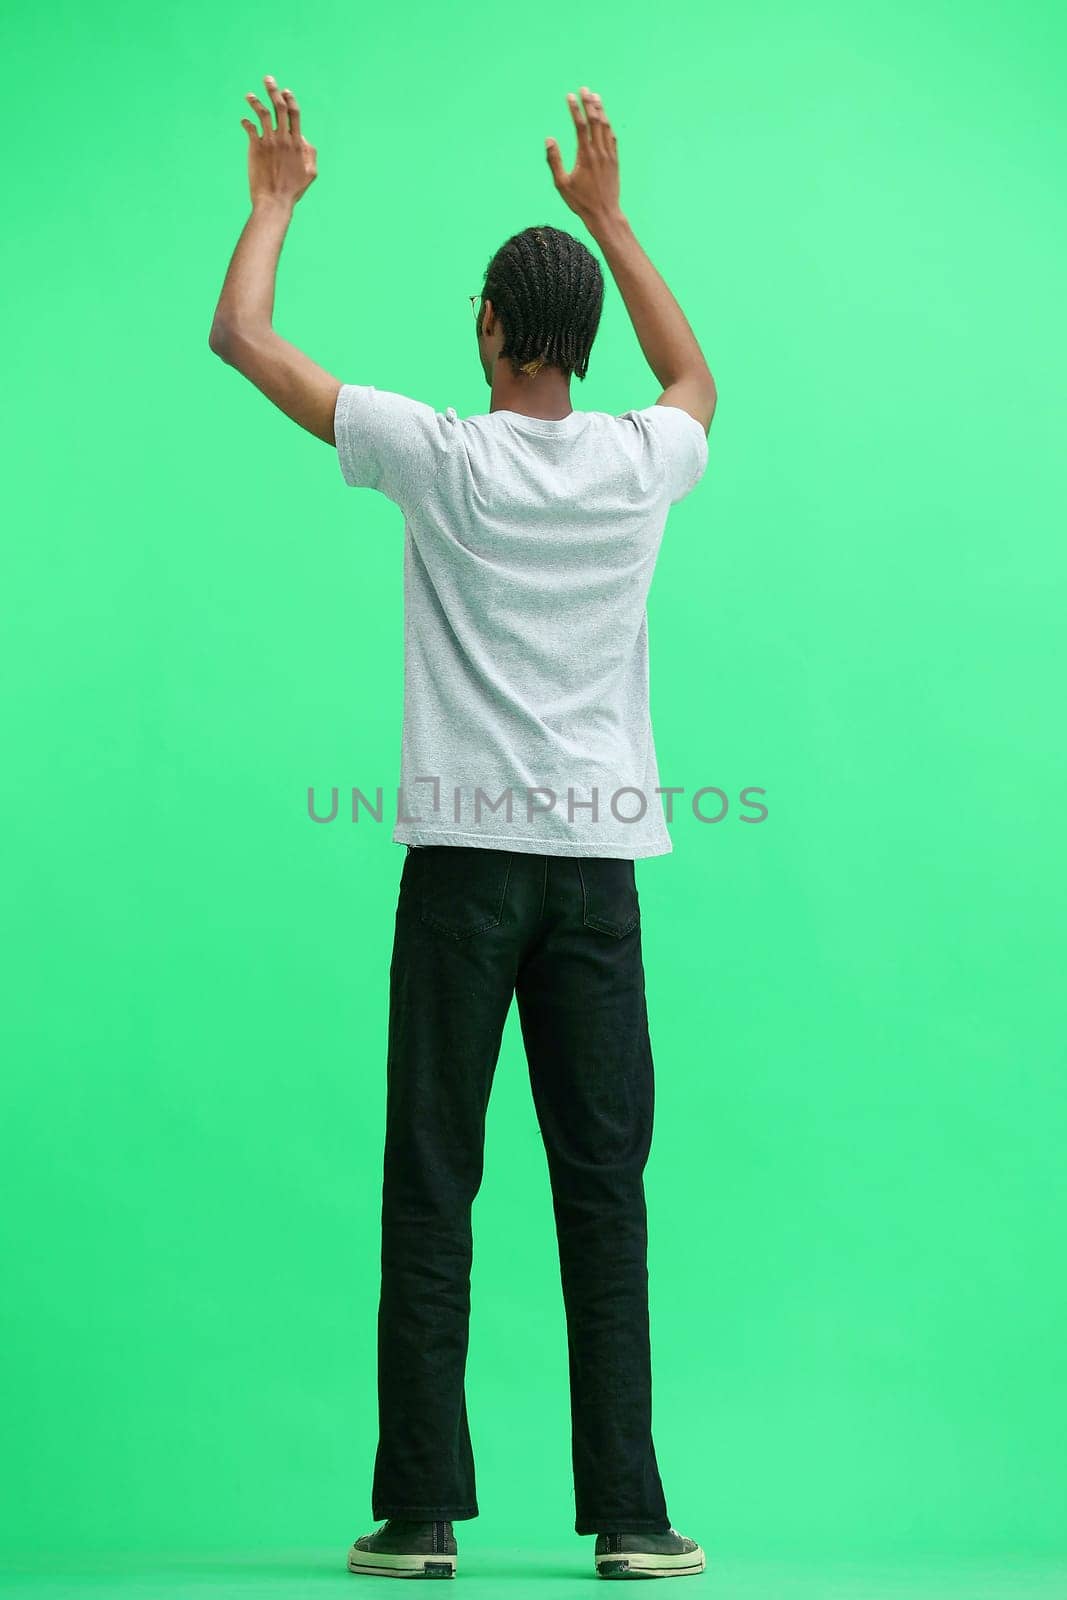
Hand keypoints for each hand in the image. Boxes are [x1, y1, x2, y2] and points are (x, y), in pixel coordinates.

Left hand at [240, 74, 316, 209]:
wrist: (274, 201)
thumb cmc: (293, 190)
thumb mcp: (311, 173)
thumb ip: (310, 153)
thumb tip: (303, 138)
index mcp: (297, 143)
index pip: (294, 114)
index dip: (290, 99)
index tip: (286, 91)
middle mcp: (283, 138)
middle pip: (279, 107)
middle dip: (273, 90)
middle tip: (267, 79)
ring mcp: (269, 142)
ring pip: (262, 113)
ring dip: (255, 101)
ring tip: (249, 95)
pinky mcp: (256, 147)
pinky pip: (250, 128)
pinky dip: (246, 122)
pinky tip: (244, 120)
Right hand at [545, 86, 620, 227]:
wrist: (604, 214)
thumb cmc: (581, 201)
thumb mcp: (562, 184)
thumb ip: (554, 160)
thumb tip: (549, 140)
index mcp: (585, 155)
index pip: (580, 125)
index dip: (574, 108)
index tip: (569, 96)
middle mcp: (599, 152)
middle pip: (595, 120)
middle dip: (589, 102)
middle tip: (584, 88)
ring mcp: (609, 155)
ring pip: (605, 126)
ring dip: (600, 110)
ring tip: (595, 97)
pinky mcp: (615, 161)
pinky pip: (612, 138)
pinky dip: (608, 126)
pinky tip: (605, 120)